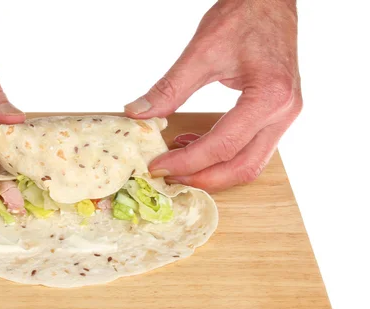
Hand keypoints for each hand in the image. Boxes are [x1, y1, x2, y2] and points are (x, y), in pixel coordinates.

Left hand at [124, 0, 302, 191]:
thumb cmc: (243, 16)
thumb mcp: (201, 52)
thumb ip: (169, 88)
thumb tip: (137, 113)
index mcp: (269, 96)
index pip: (222, 146)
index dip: (186, 162)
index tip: (158, 166)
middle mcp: (284, 112)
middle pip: (243, 167)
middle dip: (203, 179)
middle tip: (169, 176)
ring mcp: (285, 116)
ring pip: (250, 164)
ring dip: (213, 171)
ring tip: (178, 162)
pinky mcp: (278, 114)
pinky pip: (251, 148)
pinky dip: (222, 156)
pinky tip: (194, 144)